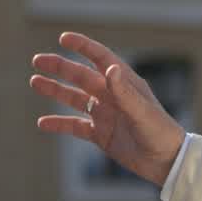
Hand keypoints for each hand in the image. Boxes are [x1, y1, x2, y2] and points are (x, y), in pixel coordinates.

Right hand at [30, 32, 186, 186]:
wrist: (167, 162)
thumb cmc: (160, 133)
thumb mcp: (142, 112)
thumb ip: (124, 92)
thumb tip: (109, 68)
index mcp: (125, 83)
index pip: (101, 58)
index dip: (83, 46)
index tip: (63, 38)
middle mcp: (112, 95)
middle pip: (81, 76)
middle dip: (60, 67)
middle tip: (37, 60)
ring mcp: (105, 114)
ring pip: (74, 98)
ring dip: (55, 90)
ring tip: (34, 81)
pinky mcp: (101, 134)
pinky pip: (75, 126)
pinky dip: (59, 124)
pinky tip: (42, 122)